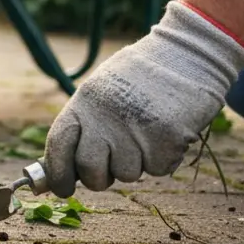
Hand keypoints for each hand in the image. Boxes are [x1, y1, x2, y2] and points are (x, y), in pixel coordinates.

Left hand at [44, 0, 243, 196]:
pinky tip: (167, 132)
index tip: (62, 188)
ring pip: (127, 175)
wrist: (186, 54)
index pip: (58, 145)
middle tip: (112, 166)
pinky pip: (159, 170)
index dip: (57, 173)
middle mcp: (104, 117)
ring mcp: (135, 129)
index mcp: (83, 102)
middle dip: (99, 178)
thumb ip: (84, 123)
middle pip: (90, 171)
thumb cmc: (140, 77)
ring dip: (137, 163)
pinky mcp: (167, 139)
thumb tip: (62, 166)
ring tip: (145, 133)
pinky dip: (164, 159)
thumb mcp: (100, 90)